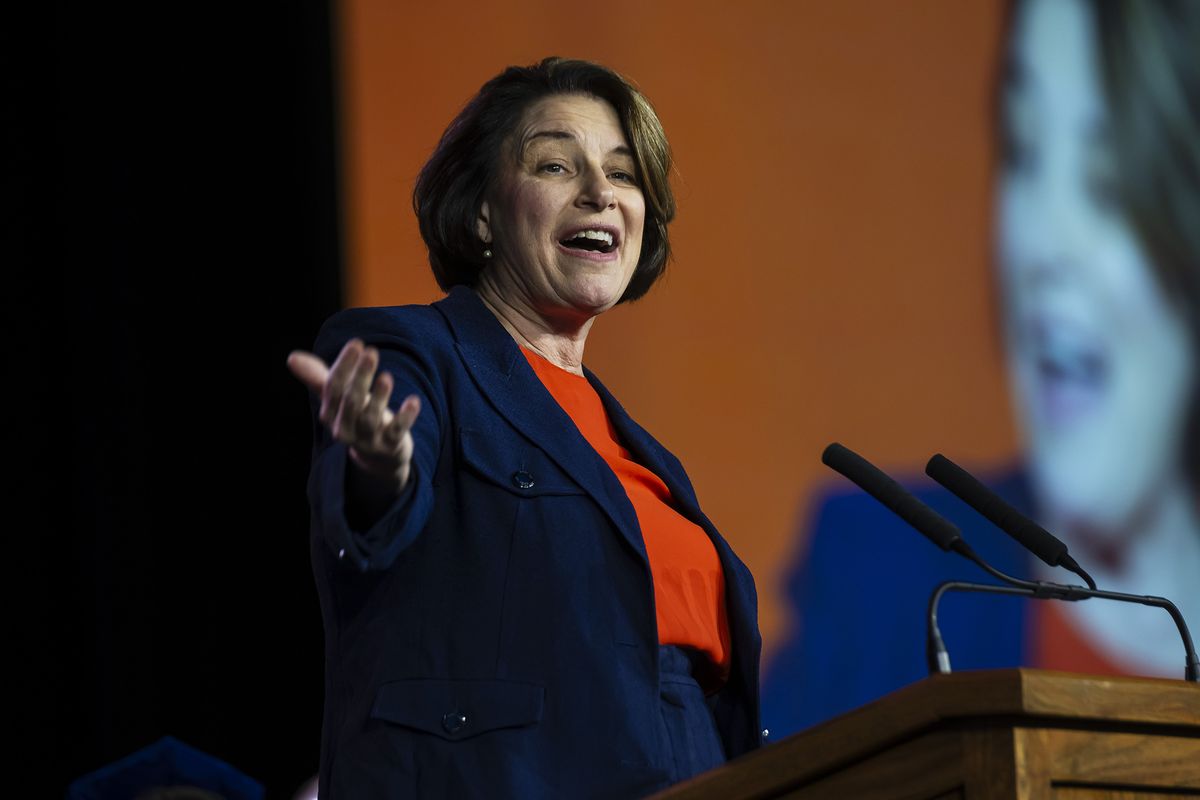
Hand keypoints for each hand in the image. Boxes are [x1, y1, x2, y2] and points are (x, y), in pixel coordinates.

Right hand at [287, 339, 421, 492]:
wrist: (379, 457)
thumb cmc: (356, 417)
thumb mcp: (338, 399)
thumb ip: (319, 378)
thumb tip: (291, 357)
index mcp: (331, 414)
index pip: (333, 388)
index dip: (344, 366)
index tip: (357, 343)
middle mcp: (346, 428)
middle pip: (351, 402)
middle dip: (360, 377)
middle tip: (371, 353)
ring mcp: (368, 439)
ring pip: (371, 418)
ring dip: (379, 397)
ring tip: (386, 376)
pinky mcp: (390, 446)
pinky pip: (397, 432)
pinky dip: (405, 417)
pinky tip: (414, 401)